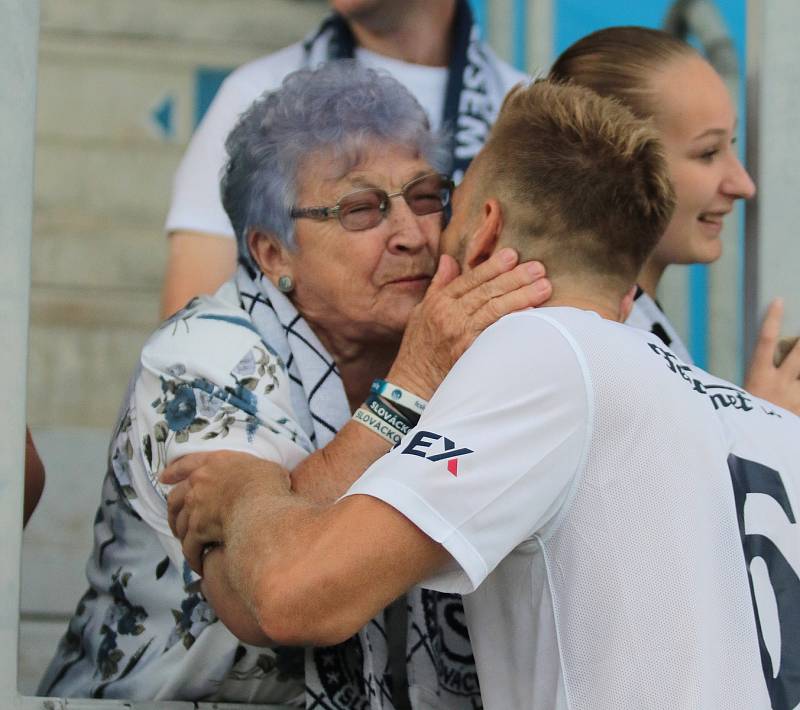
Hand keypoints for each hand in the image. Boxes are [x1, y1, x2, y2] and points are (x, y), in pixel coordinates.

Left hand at [162, 451, 291, 572]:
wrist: (260, 505)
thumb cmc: (267, 484)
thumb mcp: (264, 467)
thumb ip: (255, 473)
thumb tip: (268, 478)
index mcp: (214, 463)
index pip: (188, 463)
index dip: (174, 470)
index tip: (164, 477)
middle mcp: (199, 483)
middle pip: (176, 497)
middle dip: (173, 510)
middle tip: (176, 520)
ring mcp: (195, 507)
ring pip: (180, 523)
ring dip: (183, 536)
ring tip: (190, 546)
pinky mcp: (197, 530)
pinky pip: (189, 547)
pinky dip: (193, 557)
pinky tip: (199, 565)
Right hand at [388, 248, 550, 398]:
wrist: (411, 383)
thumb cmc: (418, 348)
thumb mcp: (421, 311)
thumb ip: (439, 285)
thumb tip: (449, 259)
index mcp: (438, 302)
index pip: (470, 279)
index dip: (492, 266)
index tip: (513, 254)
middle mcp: (449, 315)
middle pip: (486, 291)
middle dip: (515, 278)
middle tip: (538, 268)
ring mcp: (459, 334)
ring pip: (494, 309)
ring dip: (521, 296)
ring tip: (544, 287)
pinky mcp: (469, 352)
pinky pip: (496, 333)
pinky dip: (514, 322)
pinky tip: (532, 314)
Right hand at [744, 298, 799, 413]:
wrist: (749, 455)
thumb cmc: (737, 423)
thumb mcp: (735, 400)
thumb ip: (747, 385)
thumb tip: (743, 372)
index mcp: (759, 377)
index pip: (765, 341)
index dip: (772, 319)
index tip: (779, 301)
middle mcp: (781, 384)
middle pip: (799, 351)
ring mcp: (796, 398)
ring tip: (799, 370)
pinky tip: (799, 394)